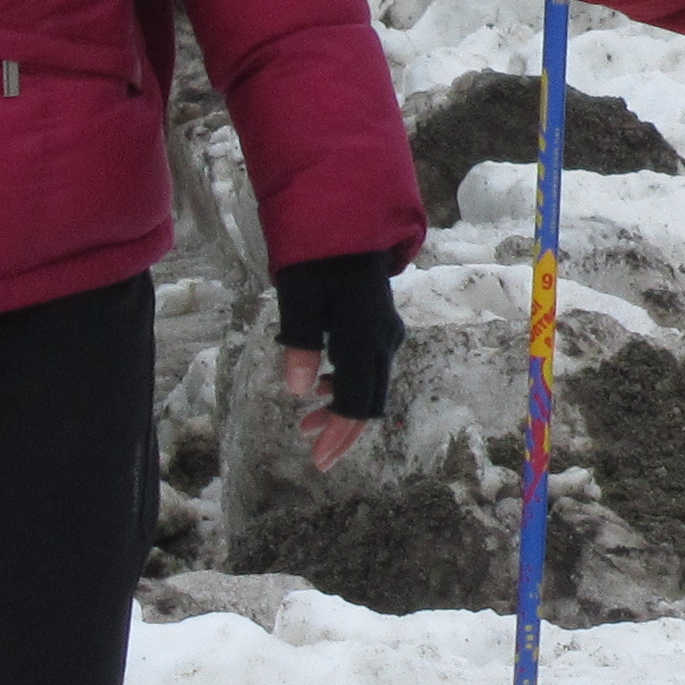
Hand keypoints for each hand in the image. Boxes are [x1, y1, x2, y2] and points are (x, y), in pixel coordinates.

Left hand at [273, 251, 406, 473]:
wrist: (348, 222)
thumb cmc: (319, 257)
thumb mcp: (299, 298)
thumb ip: (299, 344)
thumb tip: (300, 391)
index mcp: (363, 339)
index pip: (356, 403)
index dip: (338, 436)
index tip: (317, 462)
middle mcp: (382, 342)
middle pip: (370, 402)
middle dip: (342, 431)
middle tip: (313, 451)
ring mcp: (385, 333)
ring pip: (371, 387)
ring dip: (342, 409)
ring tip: (307, 421)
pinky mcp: (381, 326)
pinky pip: (370, 368)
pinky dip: (347, 386)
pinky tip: (323, 386)